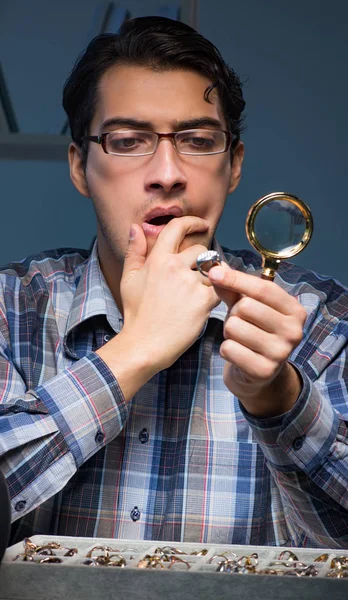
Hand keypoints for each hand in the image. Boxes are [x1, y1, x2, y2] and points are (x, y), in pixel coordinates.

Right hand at [119, 217, 218, 374]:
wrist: (144, 344)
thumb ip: (134, 251)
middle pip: (200, 250)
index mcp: (157, 259)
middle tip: (197, 275)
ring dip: (212, 277)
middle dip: (202, 260)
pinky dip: (220, 292)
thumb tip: (136, 227)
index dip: (192, 222)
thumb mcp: (129, 279)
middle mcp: (175, 267)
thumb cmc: (136, 314)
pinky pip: (221, 288)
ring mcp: (190, 284)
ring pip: (213, 269)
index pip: (177, 228)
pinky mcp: (203, 301)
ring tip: (202, 292)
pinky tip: (212, 301)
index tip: (201, 224)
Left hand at [208, 262, 306, 416]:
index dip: (236, 279)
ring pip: (234, 327)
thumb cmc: (254, 332)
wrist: (260, 373)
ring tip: (239, 338)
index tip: (214, 272)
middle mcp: (293, 331)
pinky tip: (237, 353)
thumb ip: (234, 289)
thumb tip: (216, 269)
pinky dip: (226, 349)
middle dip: (234, 313)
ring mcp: (281, 353)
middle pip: (245, 307)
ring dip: (229, 332)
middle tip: (240, 322)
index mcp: (294, 310)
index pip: (262, 288)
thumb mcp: (248, 307)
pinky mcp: (264, 371)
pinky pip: (229, 349)